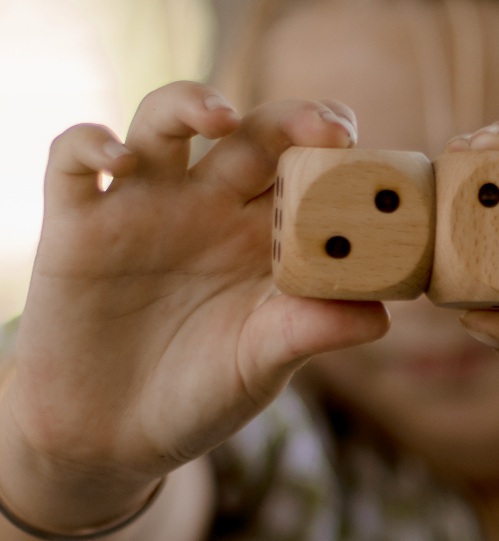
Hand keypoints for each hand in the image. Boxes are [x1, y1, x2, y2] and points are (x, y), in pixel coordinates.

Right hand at [0, 82, 388, 529]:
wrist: (111, 437)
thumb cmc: (198, 395)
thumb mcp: (261, 366)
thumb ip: (311, 333)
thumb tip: (381, 316)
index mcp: (262, 233)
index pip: (306, 167)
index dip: (333, 148)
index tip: (361, 152)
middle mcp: (207, 205)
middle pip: (252, 134)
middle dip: (290, 120)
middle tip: (324, 131)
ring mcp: (143, 206)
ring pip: (163, 120)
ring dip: (190, 103)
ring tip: (220, 118)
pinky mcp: (77, 222)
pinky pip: (74, 158)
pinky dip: (90, 143)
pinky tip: (118, 159)